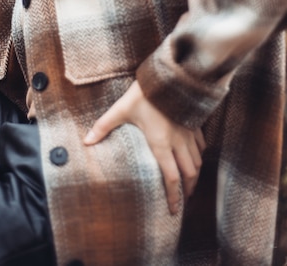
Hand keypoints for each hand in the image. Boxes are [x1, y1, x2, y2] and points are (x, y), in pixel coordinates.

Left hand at [84, 80, 205, 214]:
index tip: (174, 209)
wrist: (168, 76)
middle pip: (189, 173)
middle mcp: (178, 142)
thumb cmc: (144, 94)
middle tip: (184, 200)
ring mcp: (188, 132)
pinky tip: (195, 157)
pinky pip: (200, 144)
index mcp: (160, 144)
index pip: (171, 177)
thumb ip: (104, 126)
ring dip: (194, 175)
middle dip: (188, 190)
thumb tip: (86, 141)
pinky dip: (199, 154)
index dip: (174, 196)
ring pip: (197, 161)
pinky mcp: (193, 122)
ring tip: (190, 183)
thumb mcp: (120, 110)